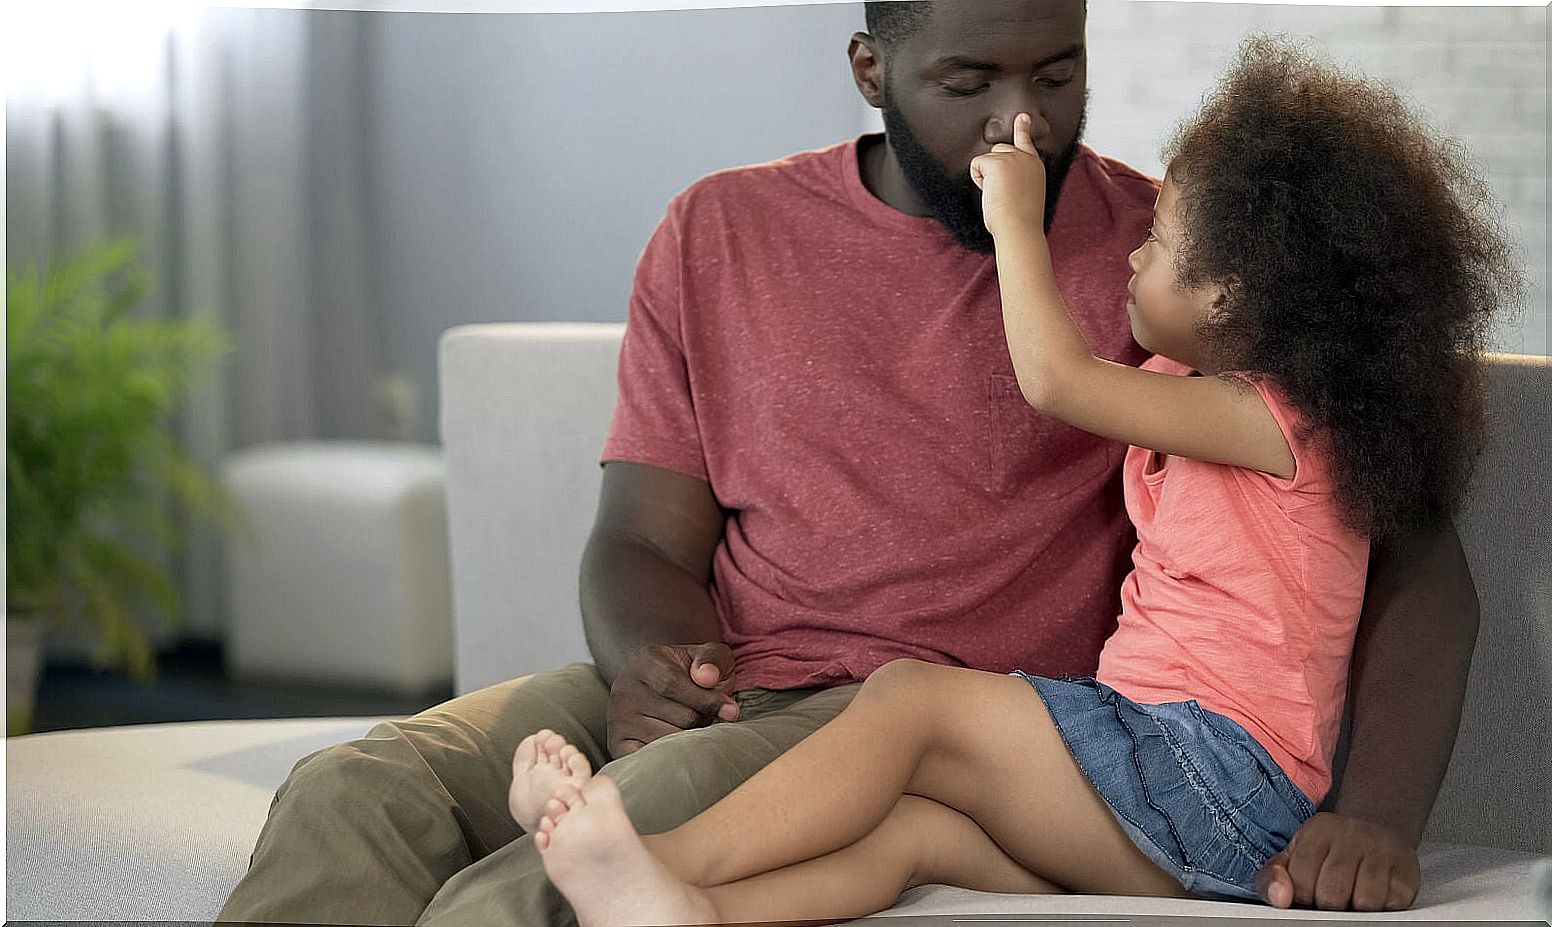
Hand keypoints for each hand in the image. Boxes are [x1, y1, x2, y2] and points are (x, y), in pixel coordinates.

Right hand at [605, 642, 739, 758]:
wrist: (661, 687)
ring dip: (689, 740)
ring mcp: (618, 718)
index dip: (707, 700)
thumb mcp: (709, 657)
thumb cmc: (692, 674)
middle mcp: (625, 689)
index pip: (673, 684)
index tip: (731, 711)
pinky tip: (677, 748)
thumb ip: (713, 660)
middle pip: (679, 716)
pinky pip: (649, 758)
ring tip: (691, 728)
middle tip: (707, 719)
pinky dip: (670, 757)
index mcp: (646, 661)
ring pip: (667, 740)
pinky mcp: (618, 744)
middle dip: (703, 721)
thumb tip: (707, 677)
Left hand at [969, 112, 1047, 237]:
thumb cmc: (1020, 220)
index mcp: (1035, 166)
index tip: (1022, 116)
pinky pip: (977, 165)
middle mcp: (1026, 157)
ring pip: (987, 159)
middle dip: (993, 168)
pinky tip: (991, 192)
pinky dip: (978, 180)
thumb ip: (1017, 178)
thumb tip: (998, 177)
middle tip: (1003, 193)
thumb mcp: (1025, 194)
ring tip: (999, 195)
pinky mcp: (997, 162)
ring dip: (986, 177)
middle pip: (999, 150)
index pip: (1027, 142)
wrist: (1019, 228)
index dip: (1023, 129)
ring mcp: (1012, 157)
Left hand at [1257, 811, 1420, 910]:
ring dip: (1355, 909)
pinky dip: (1381, 909)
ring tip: (1352, 898)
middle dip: (1328, 907)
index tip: (1308, 895)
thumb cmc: (1329, 851)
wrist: (1376, 832)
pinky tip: (1375, 896)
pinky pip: (1391, 905)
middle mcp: (1351, 835)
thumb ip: (1275, 877)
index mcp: (1318, 831)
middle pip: (1332, 895)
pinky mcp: (1407, 871)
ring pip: (1364, 903)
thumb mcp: (1295, 857)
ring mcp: (1382, 852)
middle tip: (1332, 900)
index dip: (1303, 898)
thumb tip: (1280, 899)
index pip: (1301, 882)